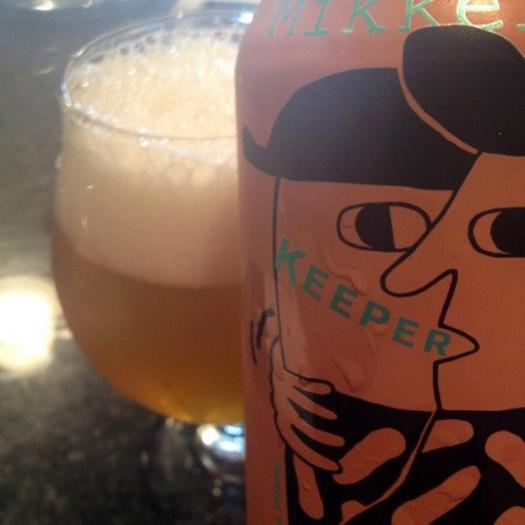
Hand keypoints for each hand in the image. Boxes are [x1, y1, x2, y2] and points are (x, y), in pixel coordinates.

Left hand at [270, 338, 344, 471]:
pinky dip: (314, 387)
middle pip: (298, 428)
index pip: (298, 446)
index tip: (337, 467)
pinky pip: (299, 382)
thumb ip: (321, 422)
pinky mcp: (284, 373)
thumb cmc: (299, 386)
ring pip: (298, 405)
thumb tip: (346, 447)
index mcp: (285, 421)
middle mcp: (281, 408)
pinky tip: (330, 390)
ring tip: (336, 418)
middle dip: (319, 439)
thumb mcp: (307, 408)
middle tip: (341, 443)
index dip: (316, 458)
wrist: (279, 356)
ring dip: (318, 413)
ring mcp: (282, 391)